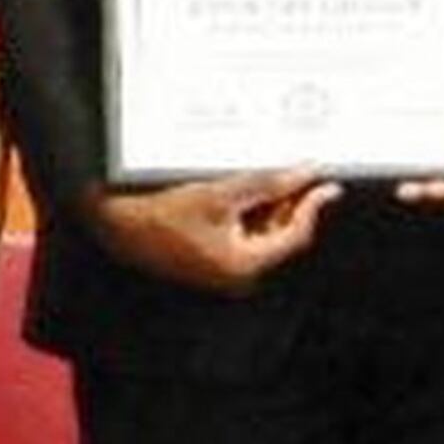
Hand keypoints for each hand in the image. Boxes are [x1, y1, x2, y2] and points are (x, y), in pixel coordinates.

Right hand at [81, 168, 340, 295]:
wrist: (116, 224)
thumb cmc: (160, 213)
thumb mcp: (220, 193)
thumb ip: (267, 185)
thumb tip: (302, 175)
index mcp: (243, 264)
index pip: (294, 234)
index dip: (312, 206)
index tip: (326, 184)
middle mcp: (237, 272)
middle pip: (280, 234)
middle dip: (290, 202)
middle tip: (298, 171)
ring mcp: (224, 266)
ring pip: (262, 231)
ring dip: (269, 204)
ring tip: (266, 173)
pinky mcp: (212, 256)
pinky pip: (242, 232)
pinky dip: (248, 210)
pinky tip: (242, 187)